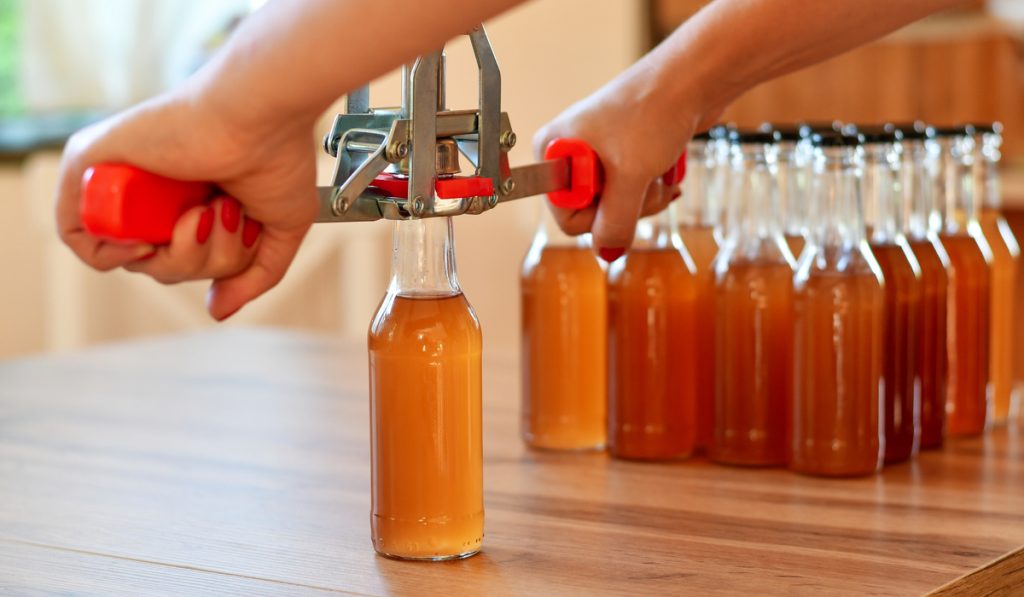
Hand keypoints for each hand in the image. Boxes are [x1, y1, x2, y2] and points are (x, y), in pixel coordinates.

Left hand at [56, 85, 318, 319]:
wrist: (261, 116)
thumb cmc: (280, 158)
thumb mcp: (278, 233)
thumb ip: (254, 276)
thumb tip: (218, 311)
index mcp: (191, 201)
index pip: (184, 259)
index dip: (213, 263)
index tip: (243, 229)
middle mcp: (155, 192)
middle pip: (161, 266)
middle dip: (206, 259)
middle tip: (229, 215)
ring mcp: (123, 181)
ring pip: (132, 260)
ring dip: (183, 254)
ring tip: (209, 210)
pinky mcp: (90, 168)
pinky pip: (79, 236)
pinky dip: (110, 253)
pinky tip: (152, 238)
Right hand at [534, 66, 721, 259]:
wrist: (691, 79)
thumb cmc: (652, 111)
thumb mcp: (630, 177)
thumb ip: (615, 223)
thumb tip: (607, 254)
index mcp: (553, 152)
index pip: (566, 216)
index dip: (599, 215)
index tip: (619, 193)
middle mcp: (569, 153)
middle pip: (595, 213)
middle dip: (628, 206)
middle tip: (645, 181)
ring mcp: (596, 153)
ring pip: (619, 204)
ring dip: (646, 195)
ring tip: (658, 169)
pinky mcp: (623, 153)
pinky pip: (634, 189)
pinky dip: (653, 183)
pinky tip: (665, 164)